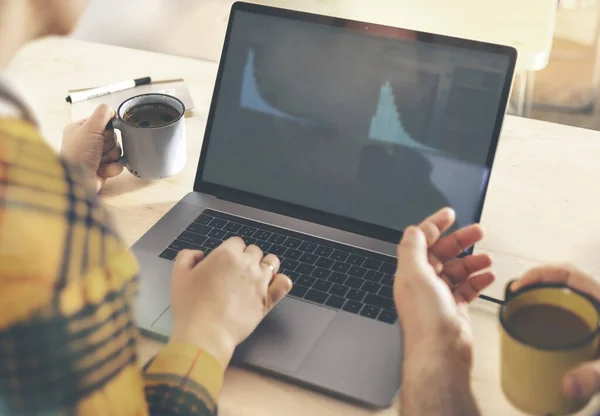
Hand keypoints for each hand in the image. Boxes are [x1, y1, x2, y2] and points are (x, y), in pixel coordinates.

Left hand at [60, 104, 122, 190]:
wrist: (78, 180)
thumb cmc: (78, 154)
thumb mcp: (89, 127)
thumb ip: (102, 113)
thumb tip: (111, 108)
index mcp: (80, 130)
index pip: (103, 122)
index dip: (107, 128)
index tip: (101, 133)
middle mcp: (87, 142)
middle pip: (112, 137)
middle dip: (109, 144)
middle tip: (99, 148)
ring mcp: (95, 156)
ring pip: (116, 151)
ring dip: (111, 156)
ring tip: (100, 161)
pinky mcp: (102, 169)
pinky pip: (117, 164)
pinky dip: (113, 167)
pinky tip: (103, 169)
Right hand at [169, 238, 291, 367]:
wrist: (205, 334)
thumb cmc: (191, 308)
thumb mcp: (178, 275)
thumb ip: (187, 256)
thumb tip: (198, 254)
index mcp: (226, 255)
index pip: (236, 242)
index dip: (230, 250)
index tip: (226, 260)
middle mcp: (246, 265)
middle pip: (254, 250)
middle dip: (246, 257)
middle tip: (237, 271)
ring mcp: (260, 282)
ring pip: (272, 262)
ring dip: (265, 265)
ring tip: (256, 275)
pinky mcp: (268, 300)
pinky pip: (284, 283)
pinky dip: (280, 282)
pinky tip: (272, 285)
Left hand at [394, 208, 494, 366]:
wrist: (441, 353)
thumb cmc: (426, 320)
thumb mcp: (415, 275)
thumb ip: (413, 249)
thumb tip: (413, 230)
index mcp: (410, 272)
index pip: (421, 240)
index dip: (434, 224)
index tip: (449, 214)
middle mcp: (423, 282)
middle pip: (442, 253)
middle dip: (460, 240)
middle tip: (479, 231)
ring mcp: (439, 296)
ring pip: (457, 270)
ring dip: (472, 261)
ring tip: (486, 258)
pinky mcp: (454, 309)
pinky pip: (467, 288)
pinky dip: (478, 280)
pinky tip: (487, 277)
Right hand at [511, 266, 599, 399]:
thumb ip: (594, 374)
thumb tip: (567, 385)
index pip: (567, 273)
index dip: (539, 274)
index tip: (520, 286)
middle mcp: (596, 302)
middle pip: (560, 280)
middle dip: (534, 283)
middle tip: (515, 297)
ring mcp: (592, 312)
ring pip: (562, 294)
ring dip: (539, 296)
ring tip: (520, 308)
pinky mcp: (589, 326)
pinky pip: (565, 309)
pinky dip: (548, 311)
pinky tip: (538, 324)